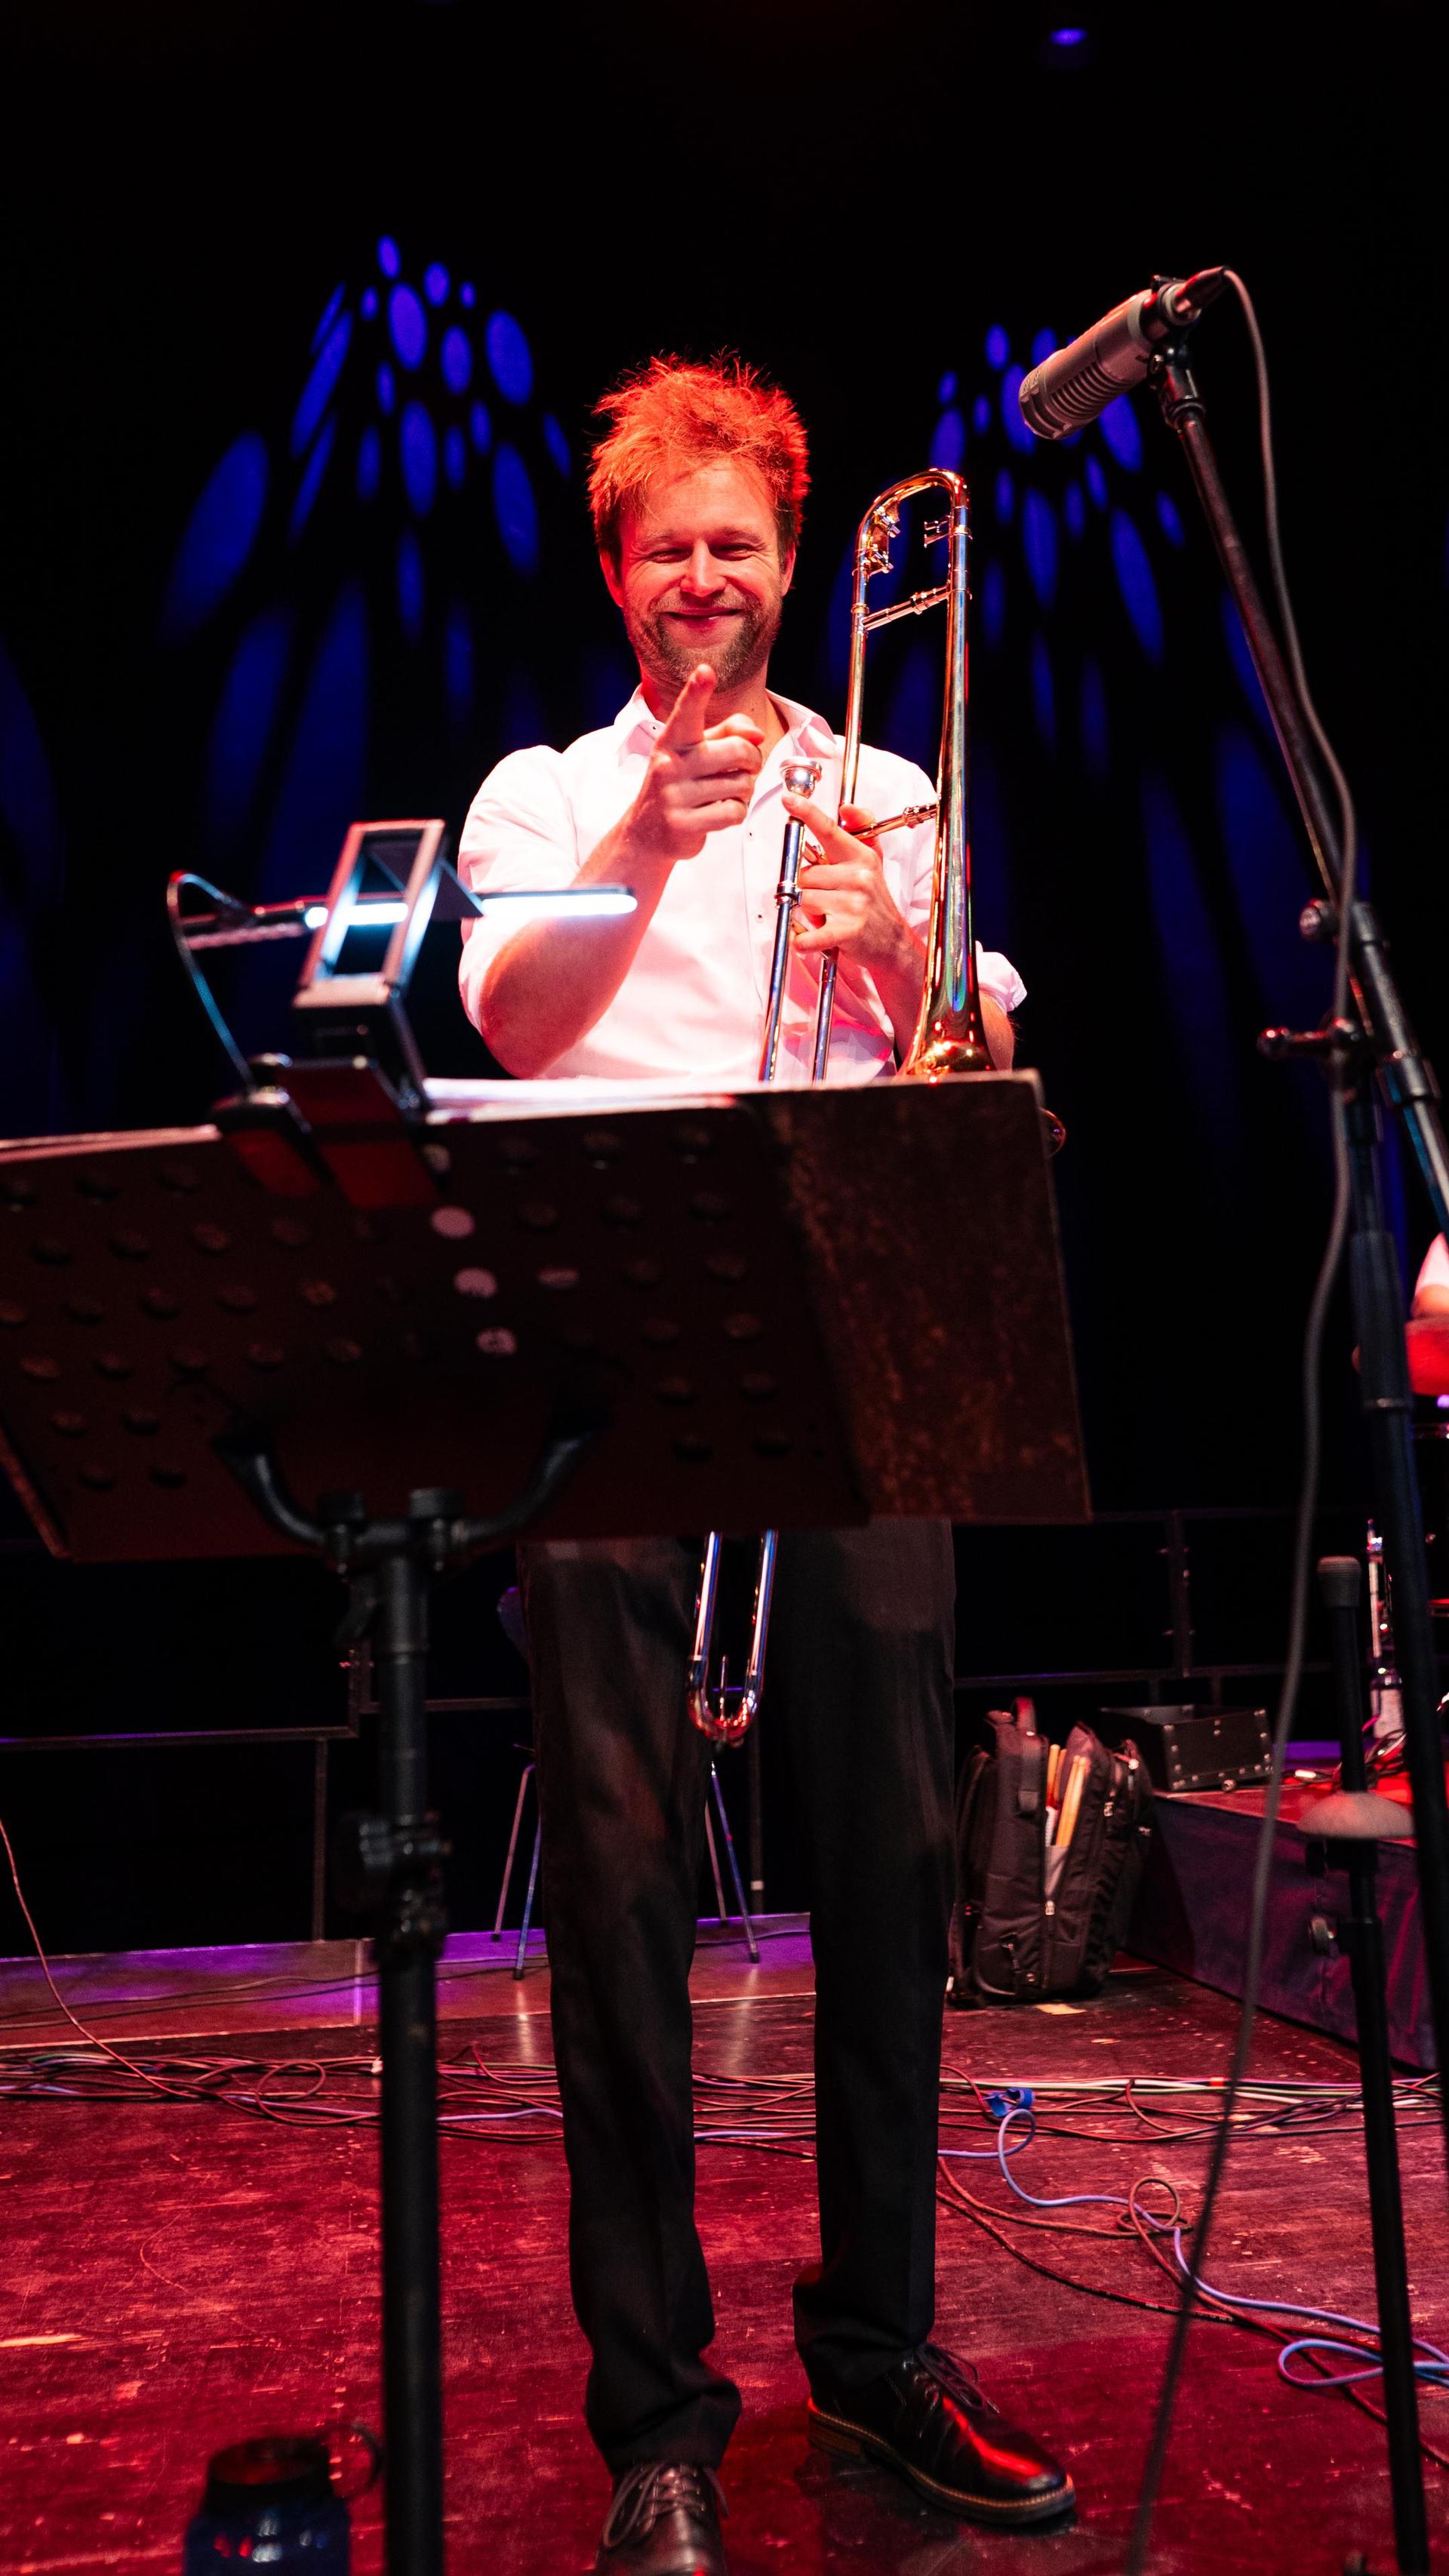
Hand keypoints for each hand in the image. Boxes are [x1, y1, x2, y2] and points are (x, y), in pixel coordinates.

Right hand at [627, 665, 764, 862]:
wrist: (647, 832)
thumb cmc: (680, 784)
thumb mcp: (697, 751)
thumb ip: (729, 732)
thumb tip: (757, 735)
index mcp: (673, 740)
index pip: (687, 712)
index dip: (697, 692)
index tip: (705, 672)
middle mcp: (671, 763)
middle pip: (738, 750)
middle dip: (753, 760)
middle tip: (746, 768)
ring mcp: (675, 795)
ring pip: (741, 784)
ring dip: (744, 790)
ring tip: (726, 792)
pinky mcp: (683, 823)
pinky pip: (733, 812)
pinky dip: (736, 813)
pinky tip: (720, 811)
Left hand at [783, 797, 916, 988]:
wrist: (892, 942)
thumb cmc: (874, 902)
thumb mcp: (871, 862)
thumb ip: (858, 832)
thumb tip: (846, 808)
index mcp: (860, 858)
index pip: (830, 831)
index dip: (808, 813)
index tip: (789, 800)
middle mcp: (858, 877)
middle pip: (805, 875)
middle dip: (808, 889)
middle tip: (827, 900)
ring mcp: (853, 904)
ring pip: (803, 900)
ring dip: (809, 912)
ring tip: (829, 916)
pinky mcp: (847, 930)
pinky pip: (810, 934)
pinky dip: (802, 941)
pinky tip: (807, 941)